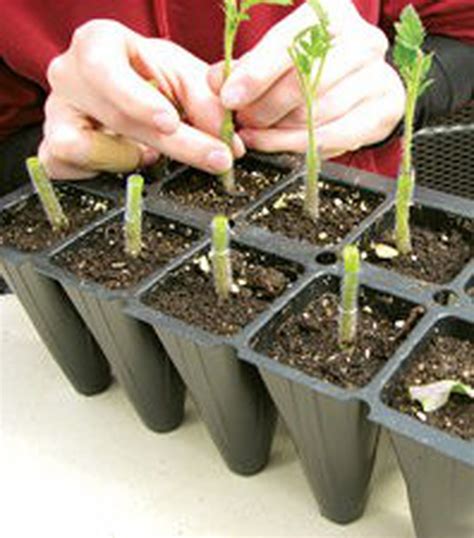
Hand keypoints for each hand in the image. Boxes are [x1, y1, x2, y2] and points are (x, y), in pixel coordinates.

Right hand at [41, 19, 243, 178]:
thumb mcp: (186, 79)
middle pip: (112, 118)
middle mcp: (68, 76)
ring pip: (80, 147)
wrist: (127, 93)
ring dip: (127, 158)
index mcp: (96, 45)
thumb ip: (209, 104)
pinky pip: (66, 168)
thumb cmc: (153, 79)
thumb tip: (231, 146)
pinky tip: (126, 161)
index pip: (106, 70)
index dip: (137, 101)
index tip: (171, 123)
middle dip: (172, 144)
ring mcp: (55, 114)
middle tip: (217, 159)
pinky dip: (102, 171)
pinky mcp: (51, 149)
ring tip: (149, 152)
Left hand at [208, 1, 405, 157]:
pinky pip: (333, 136)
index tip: (229, 97)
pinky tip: (275, 145)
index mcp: (332, 12)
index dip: (256, 72)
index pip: (291, 41)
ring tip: (255, 133)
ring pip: (317, 112)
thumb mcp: (274, 57)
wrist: (360, 81)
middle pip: (305, 80)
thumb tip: (215, 82)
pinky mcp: (385, 109)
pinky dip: (297, 145)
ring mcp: (379, 75)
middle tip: (242, 121)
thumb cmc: (307, 66)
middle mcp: (363, 39)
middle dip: (265, 107)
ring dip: (278, 129)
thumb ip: (245, 68)